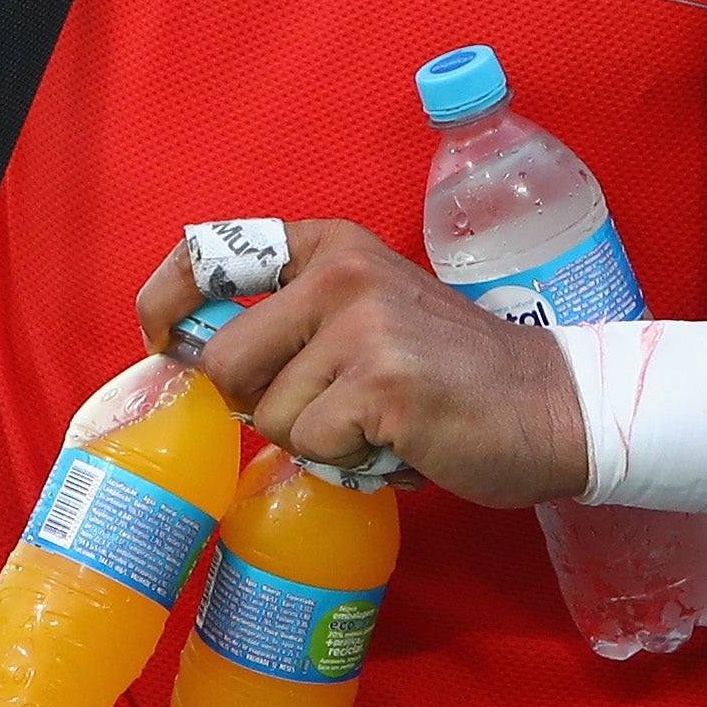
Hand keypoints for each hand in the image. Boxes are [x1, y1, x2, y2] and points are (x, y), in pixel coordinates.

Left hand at [132, 219, 585, 508]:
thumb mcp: (367, 314)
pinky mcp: (383, 384)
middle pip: (223, 361)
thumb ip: (292, 324)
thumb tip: (196, 364)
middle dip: (256, 405)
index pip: (212, 250)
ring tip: (373, 424)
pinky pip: (313, 445)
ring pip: (269, 416)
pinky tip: (394, 441)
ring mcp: (363, 326)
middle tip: (321, 411)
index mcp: (329, 245)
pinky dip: (346, 461)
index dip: (165, 298)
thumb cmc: (447, 371)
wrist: (548, 404)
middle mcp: (340, 273)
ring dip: (313, 441)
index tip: (159, 338)